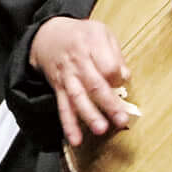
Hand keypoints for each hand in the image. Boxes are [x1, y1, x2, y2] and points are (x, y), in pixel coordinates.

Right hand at [33, 16, 135, 146]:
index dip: (117, 77)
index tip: (121, 82)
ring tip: (100, 129)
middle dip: (109, 104)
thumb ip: (115, 53)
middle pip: (95, 84)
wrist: (48, 36)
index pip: (108, 65)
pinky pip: (63, 108)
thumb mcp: (101, 32)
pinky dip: (68, 124)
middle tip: (121, 119)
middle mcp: (78, 61)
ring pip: (78, 98)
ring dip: (89, 115)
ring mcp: (68, 77)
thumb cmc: (80, 35)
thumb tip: (124, 77)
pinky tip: (75, 139)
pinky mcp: (59, 89)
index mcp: (92, 44)